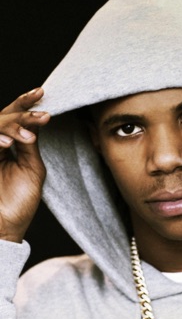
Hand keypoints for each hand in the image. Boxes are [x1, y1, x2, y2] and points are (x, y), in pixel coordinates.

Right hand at [0, 88, 49, 242]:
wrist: (5, 225)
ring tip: (28, 135)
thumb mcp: (32, 169)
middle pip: (2, 116)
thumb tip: (34, 123)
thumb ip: (30, 145)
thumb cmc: (20, 201)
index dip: (26, 105)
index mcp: (9, 146)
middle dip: (21, 111)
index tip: (42, 93)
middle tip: (41, 114)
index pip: (15, 119)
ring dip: (11, 125)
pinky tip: (8, 143)